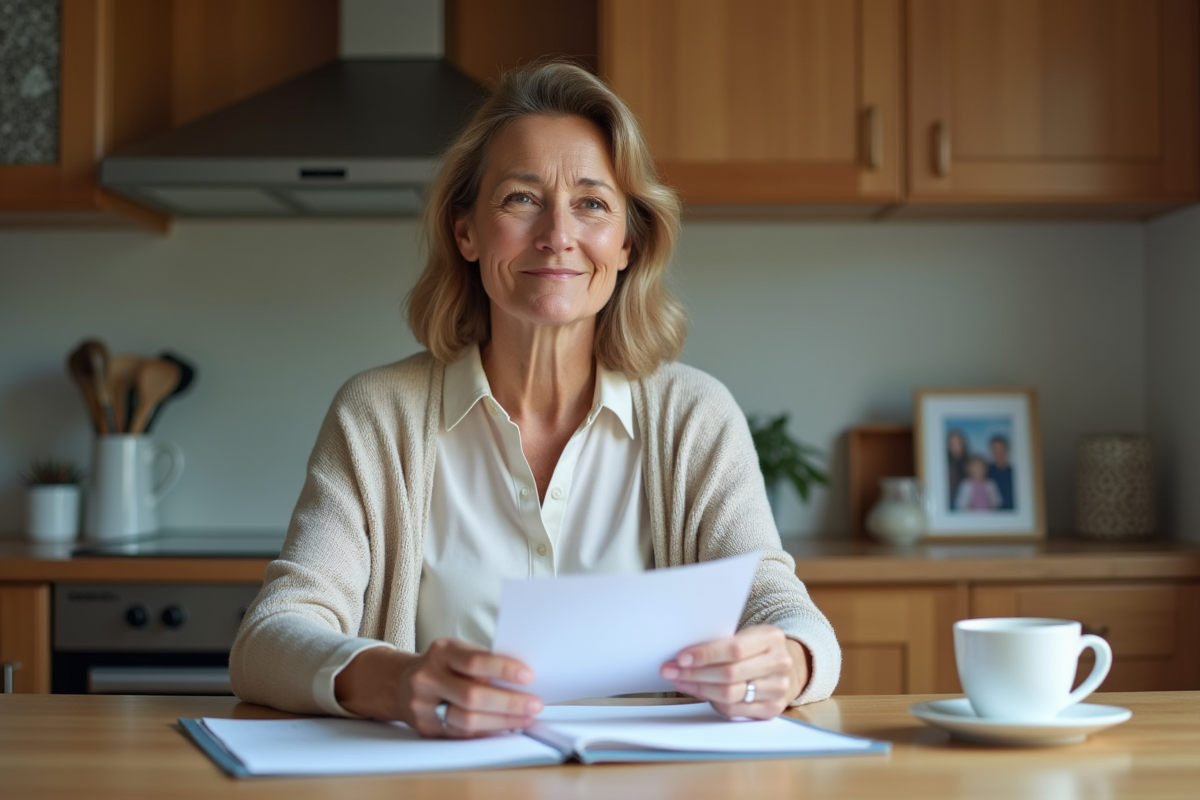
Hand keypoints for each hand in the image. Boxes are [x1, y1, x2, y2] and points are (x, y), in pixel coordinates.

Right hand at [334, 638, 542, 737]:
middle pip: (472, 696)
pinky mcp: (426, 728)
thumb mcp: (458, 651)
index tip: (528, 676)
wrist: (401, 683)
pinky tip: (505, 727)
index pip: (475, 661)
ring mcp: (423, 705)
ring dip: (502, 722)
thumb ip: (484, 662)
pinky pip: (461, 735)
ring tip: (525, 718)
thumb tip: (522, 681)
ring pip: (466, 721)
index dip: (503, 669)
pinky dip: (487, 731)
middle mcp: (428, 677)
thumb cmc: (443, 664)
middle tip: (534, 704)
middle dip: (509, 703)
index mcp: (441, 652)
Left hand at [659, 625, 809, 718]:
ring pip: (730, 694)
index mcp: (772, 638)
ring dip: (698, 688)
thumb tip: (683, 656)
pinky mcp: (772, 709)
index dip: (705, 655)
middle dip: (694, 673)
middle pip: (729, 674)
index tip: (681, 658)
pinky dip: (712, 701)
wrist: (781, 665)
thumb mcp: (745, 635)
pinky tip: (698, 692)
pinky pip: (734, 710)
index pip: (734, 649)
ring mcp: (778, 689)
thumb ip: (721, 643)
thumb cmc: (754, 647)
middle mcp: (779, 663)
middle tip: (671, 671)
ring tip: (680, 681)